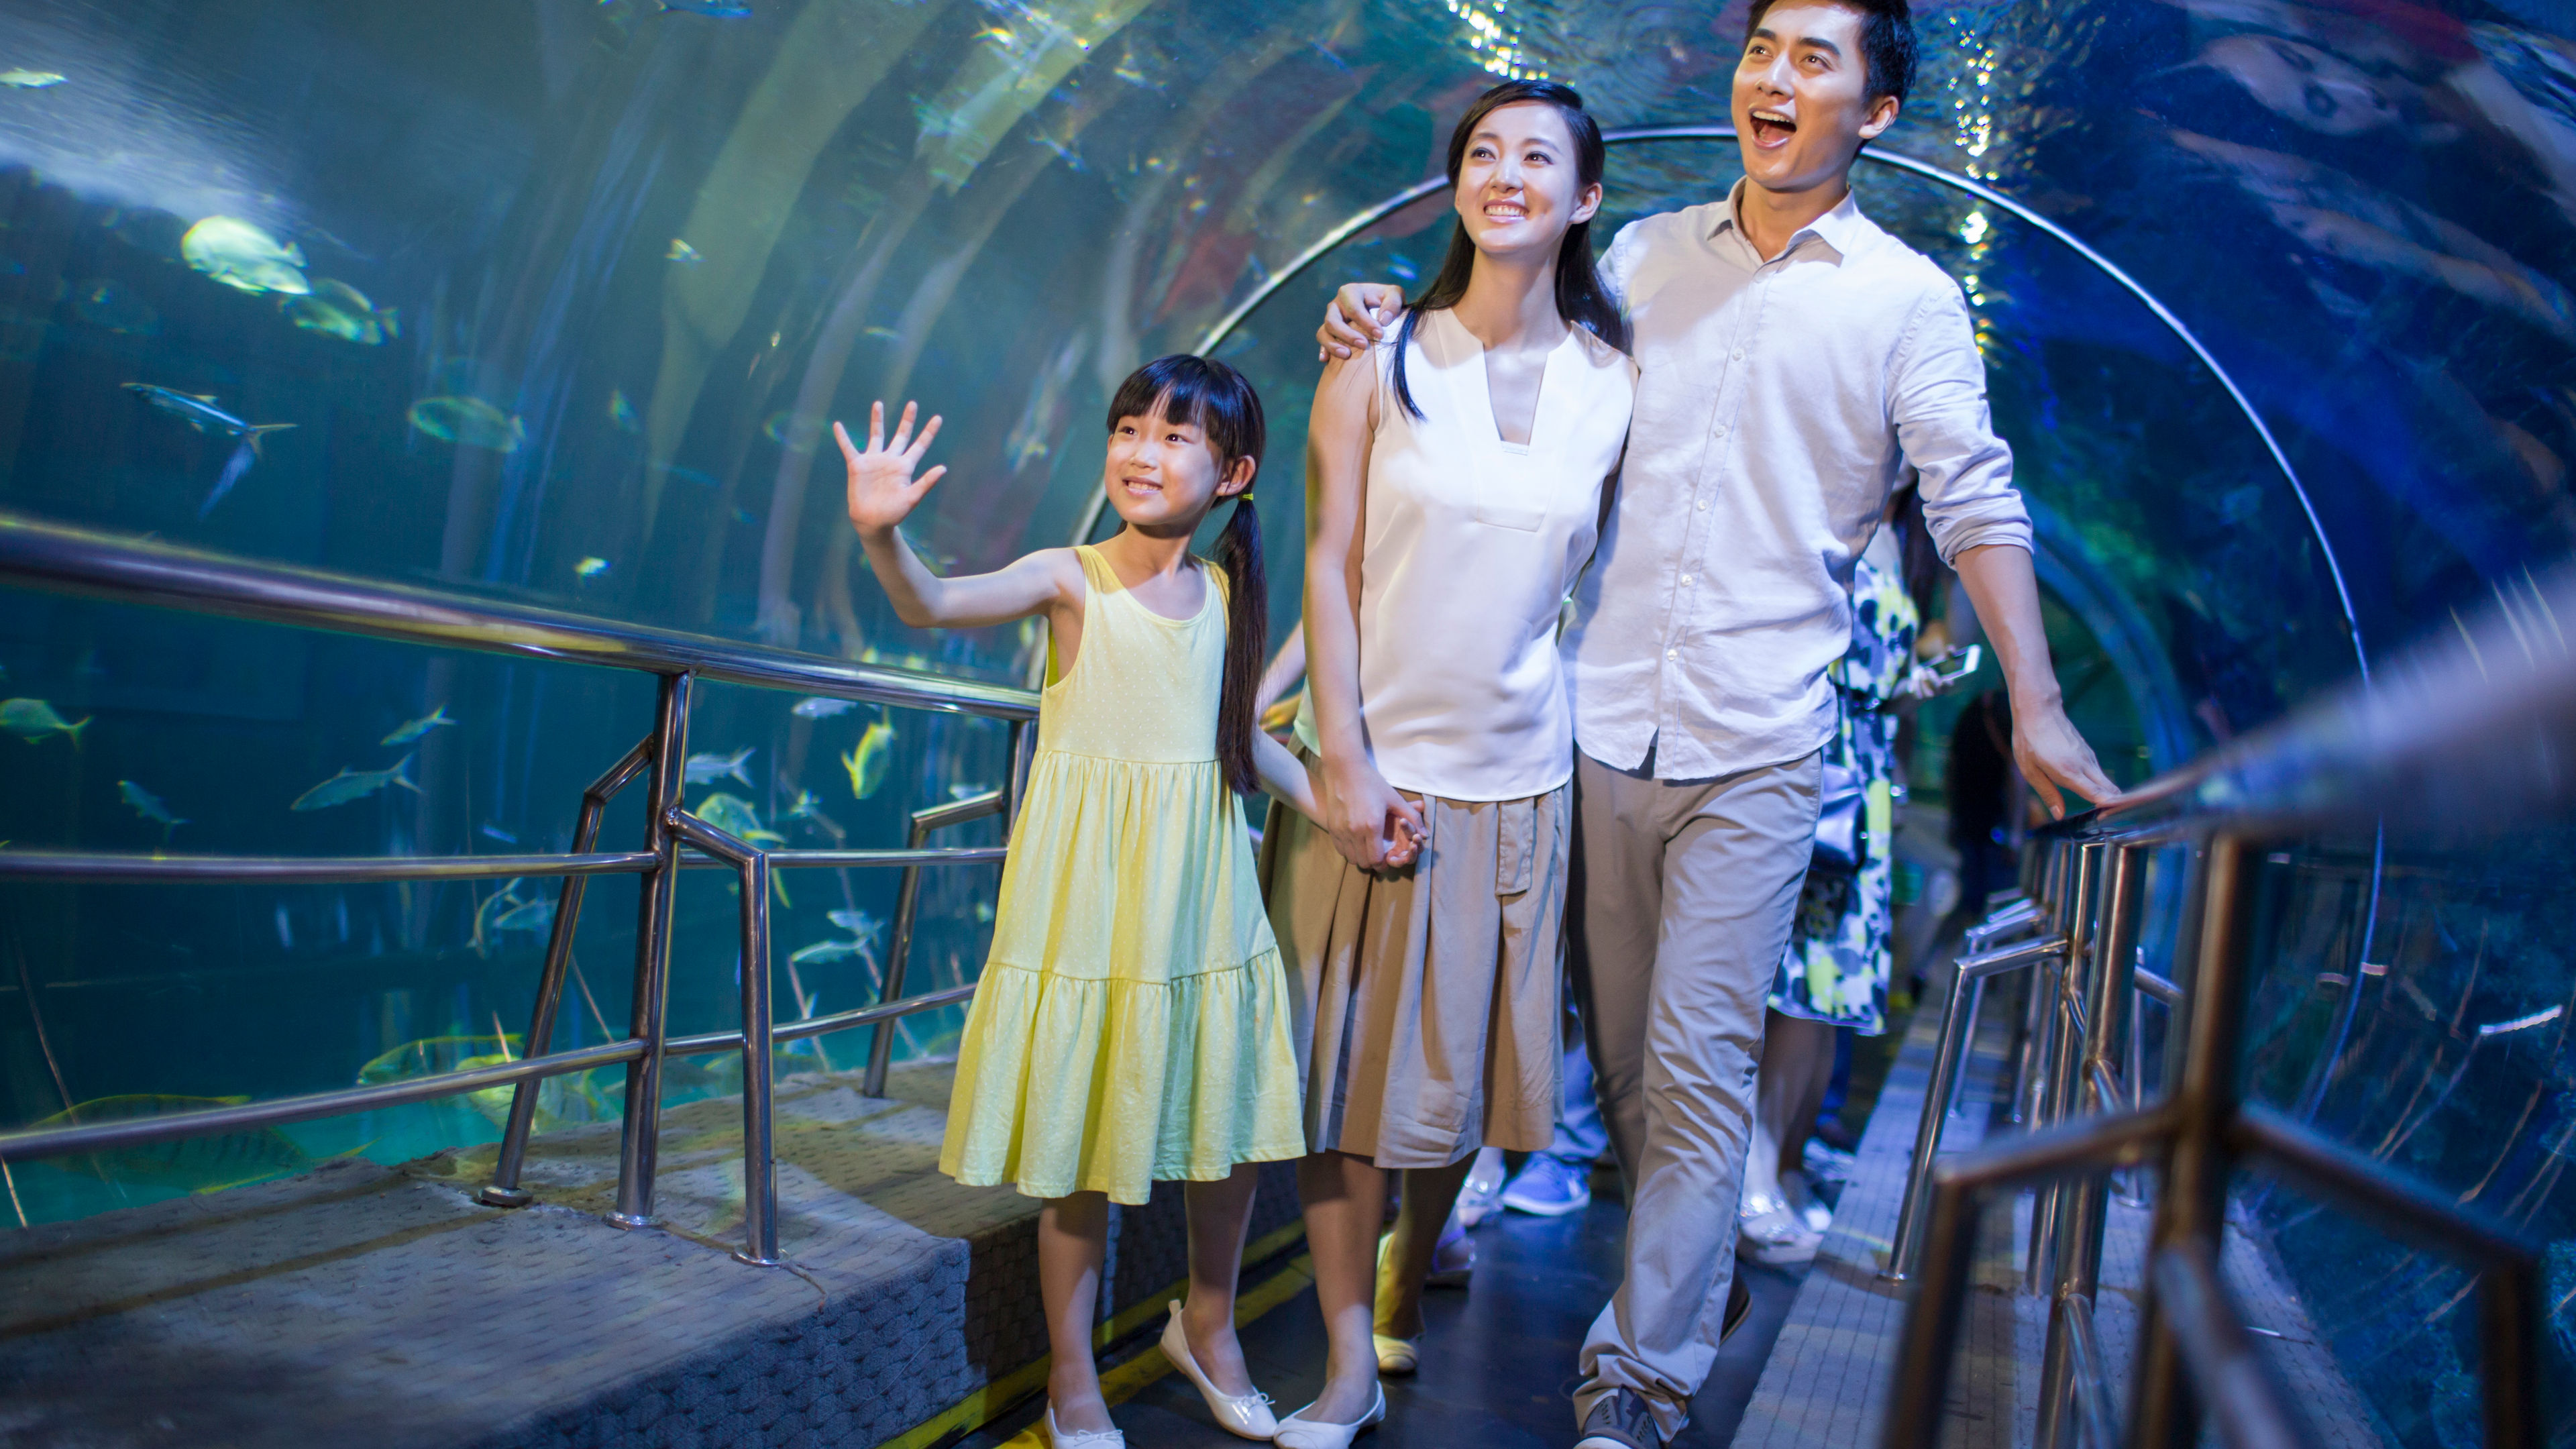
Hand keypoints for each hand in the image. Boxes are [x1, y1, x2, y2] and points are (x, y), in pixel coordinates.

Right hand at [837, 401, 945, 535]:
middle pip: (901, 435)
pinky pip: (848, 448)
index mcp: (905, 467)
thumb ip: (926, 482)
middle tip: (913, 404)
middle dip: (907, 420)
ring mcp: (874, 461)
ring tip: (878, 403)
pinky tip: (837, 425)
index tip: (938, 418)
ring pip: (877, 435)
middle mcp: (891, 460)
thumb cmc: (894, 513)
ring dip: (877, 420)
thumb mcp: (912, 498)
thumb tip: (943, 468)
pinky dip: (843, 437)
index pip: (920, 445)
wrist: (872, 522)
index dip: (929, 432)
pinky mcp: (857, 465)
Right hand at [1313, 752, 1427, 869]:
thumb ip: (1412, 817)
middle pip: (1363, 862)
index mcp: (1372, 825)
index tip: (1387, 859)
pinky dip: (1349, 850)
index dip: (1382, 864)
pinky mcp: (1331, 828)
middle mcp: (1355, 831)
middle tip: (1378, 855)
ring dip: (1360, 857)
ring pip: (1351, 858)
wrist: (1345, 770)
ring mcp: (1341, 830)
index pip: (1376, 860)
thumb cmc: (1372, 783)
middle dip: (1373, 862)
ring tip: (1367, 848)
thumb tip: (1426, 834)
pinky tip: (1356, 841)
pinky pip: (1340, 849)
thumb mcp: (1394, 799)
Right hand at [1316, 283, 1405, 361]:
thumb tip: (1383, 320)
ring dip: (1333, 345)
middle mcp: (1336, 304)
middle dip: (1348, 335)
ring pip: (1323, 332)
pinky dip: (1324, 350)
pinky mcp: (1328, 332)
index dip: (1366, 323)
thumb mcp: (1395, 295)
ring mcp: (1330, 318)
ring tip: (1347, 355)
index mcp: (1350, 292)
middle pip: (1333, 321)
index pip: (1354, 309)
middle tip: (1364, 345)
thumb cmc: (1387, 301)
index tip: (1381, 335)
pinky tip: (1327, 360)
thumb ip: (1393, 303)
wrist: (1380, 308)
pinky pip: (1321, 341)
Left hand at [2012, 696, 2123, 819]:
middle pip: (2109, 789)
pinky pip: (2098, 773)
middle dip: (2114, 805)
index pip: (2097, 794)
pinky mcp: (2087, 752)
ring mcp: (2088, 757)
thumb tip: (2059, 814)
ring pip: (2106, 781)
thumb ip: (2048, 793)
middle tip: (2112, 821)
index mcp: (2069, 771)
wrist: (2039, 710)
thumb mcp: (2030, 771)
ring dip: (2108, 795)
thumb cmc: (2029, 740)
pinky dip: (2101, 784)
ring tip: (2104, 812)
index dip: (2108, 807)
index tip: (2113, 819)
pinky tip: (2093, 793)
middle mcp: (2084, 764)